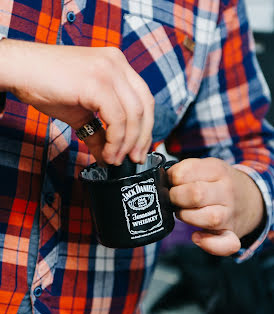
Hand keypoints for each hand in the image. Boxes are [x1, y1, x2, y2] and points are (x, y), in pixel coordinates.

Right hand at [0, 39, 153, 164]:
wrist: (20, 71)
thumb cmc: (46, 85)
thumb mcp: (80, 112)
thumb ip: (98, 133)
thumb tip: (109, 155)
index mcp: (117, 65)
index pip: (144, 99)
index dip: (145, 128)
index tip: (139, 150)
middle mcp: (117, 63)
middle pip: (145, 106)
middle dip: (142, 138)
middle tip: (134, 159)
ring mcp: (108, 70)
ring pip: (133, 115)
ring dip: (126, 144)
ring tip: (115, 159)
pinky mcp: (97, 82)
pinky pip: (117, 119)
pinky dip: (115, 140)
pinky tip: (107, 152)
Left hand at [167, 158, 264, 255]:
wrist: (250, 198)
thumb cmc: (219, 183)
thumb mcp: (206, 167)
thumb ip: (184, 170)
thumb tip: (163, 181)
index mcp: (217, 170)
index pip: (184, 173)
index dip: (171, 179)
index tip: (172, 182)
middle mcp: (226, 191)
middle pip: (195, 194)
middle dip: (176, 198)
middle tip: (175, 199)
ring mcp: (229, 214)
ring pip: (209, 218)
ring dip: (187, 217)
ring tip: (184, 213)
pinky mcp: (231, 233)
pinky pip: (226, 244)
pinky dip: (209, 244)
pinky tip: (197, 237)